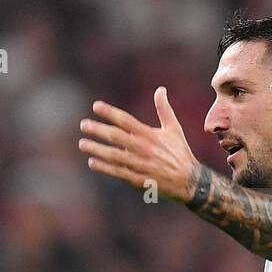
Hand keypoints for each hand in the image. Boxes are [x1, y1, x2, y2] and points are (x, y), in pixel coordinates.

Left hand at [78, 89, 198, 201]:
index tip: (96, 106)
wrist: (189, 181)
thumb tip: (160, 89)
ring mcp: (140, 165)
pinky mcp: (139, 180)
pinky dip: (105, 168)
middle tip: (84, 125)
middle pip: (116, 137)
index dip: (110, 112)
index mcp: (150, 135)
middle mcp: (143, 149)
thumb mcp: (174, 129)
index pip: (126, 120)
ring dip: (97, 149)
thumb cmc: (180, 153)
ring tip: (83, 144)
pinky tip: (93, 162)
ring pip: (114, 156)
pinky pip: (118, 172)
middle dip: (98, 130)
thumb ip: (164, 109)